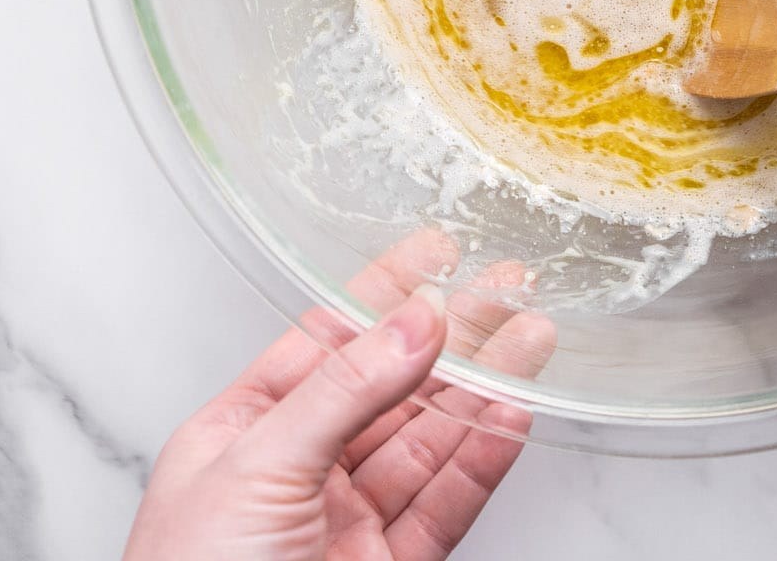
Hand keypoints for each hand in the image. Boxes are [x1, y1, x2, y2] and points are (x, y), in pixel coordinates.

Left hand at [125, 232, 554, 560]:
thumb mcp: (256, 470)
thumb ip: (343, 391)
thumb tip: (414, 321)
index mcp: (243, 434)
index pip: (326, 341)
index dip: (383, 293)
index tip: (435, 250)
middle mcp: (298, 472)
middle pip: (391, 386)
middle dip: (453, 335)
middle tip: (508, 288)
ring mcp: (346, 525)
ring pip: (429, 440)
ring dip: (485, 388)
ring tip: (533, 338)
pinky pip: (447, 502)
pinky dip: (484, 458)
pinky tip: (513, 415)